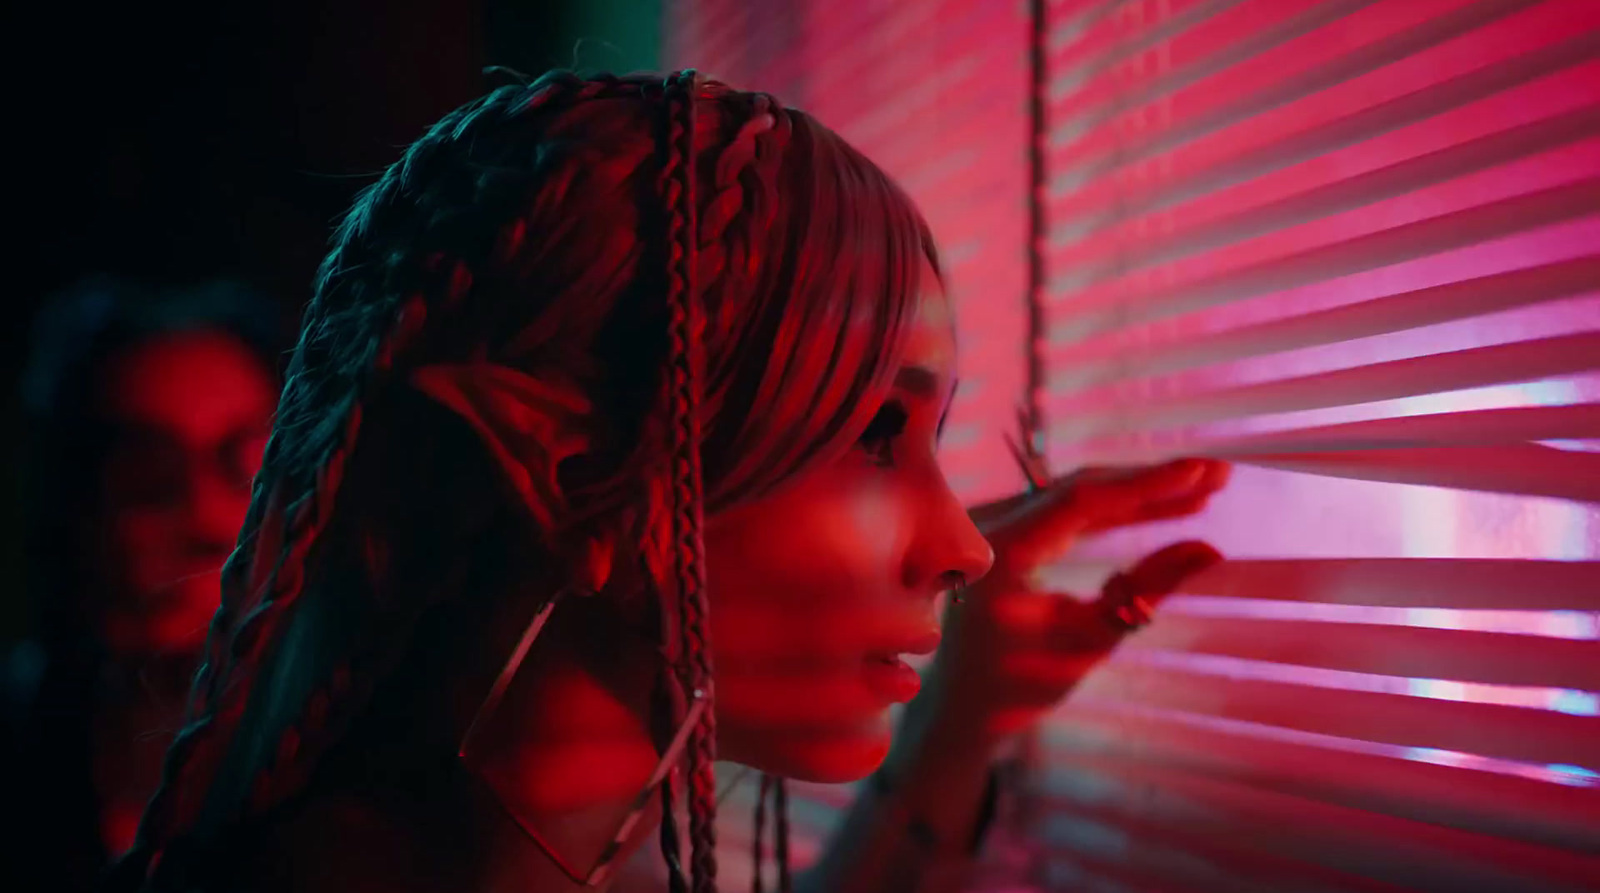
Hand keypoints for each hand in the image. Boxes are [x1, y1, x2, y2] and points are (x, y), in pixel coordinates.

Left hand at [930, 458, 1229, 743]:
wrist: (962, 705)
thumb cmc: (1020, 686)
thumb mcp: (1090, 641)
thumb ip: (1146, 590)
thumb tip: (1209, 550)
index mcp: (1001, 554)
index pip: (1082, 502)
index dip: (1147, 484)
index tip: (1202, 472)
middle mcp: (990, 526)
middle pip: (1082, 490)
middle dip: (1151, 483)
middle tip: (1216, 475)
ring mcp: (994, 525)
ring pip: (1078, 497)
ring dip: (1138, 494)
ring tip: (1202, 489)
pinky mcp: (1006, 531)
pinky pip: (1066, 511)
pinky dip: (1113, 510)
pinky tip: (1161, 507)